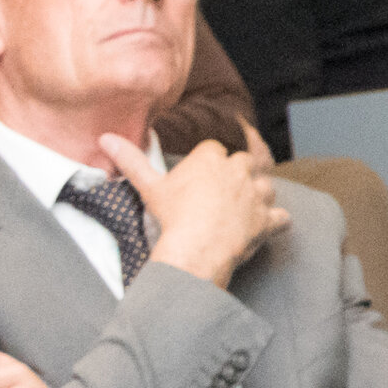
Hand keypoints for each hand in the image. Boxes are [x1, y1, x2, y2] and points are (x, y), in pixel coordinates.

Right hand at [105, 133, 287, 289]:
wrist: (194, 248)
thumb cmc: (172, 216)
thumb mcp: (149, 186)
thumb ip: (130, 160)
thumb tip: (105, 139)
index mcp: (211, 157)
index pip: (214, 150)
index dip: (207, 163)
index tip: (198, 179)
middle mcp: (239, 170)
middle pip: (244, 163)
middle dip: (235, 176)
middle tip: (218, 196)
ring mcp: (257, 194)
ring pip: (266, 187)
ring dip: (258, 197)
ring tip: (240, 211)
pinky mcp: (268, 219)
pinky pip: (282, 217)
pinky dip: (276, 223)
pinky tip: (266, 228)